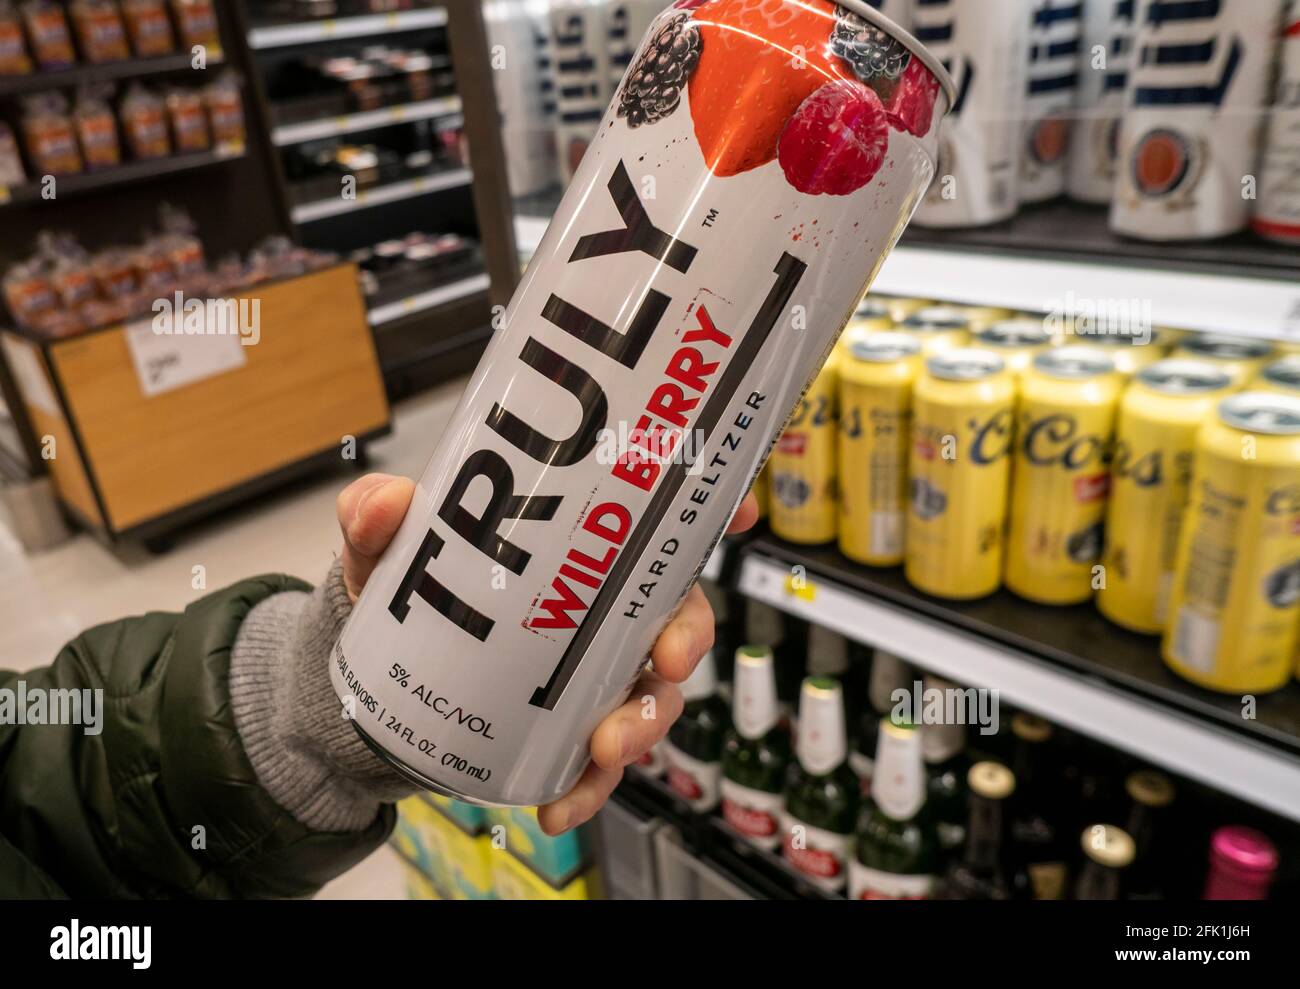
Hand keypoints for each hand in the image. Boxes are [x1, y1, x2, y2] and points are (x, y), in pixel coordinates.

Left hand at [336, 473, 758, 834]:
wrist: (373, 692)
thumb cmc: (407, 602)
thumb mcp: (385, 555)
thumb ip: (376, 519)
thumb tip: (385, 504)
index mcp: (581, 554)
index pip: (659, 523)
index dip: (714, 511)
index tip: (745, 512)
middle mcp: (601, 614)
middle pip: (676, 616)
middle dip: (689, 638)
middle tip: (670, 658)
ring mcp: (590, 678)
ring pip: (651, 697)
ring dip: (645, 722)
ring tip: (607, 744)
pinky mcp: (565, 734)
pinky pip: (598, 767)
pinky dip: (586, 790)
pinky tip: (557, 806)